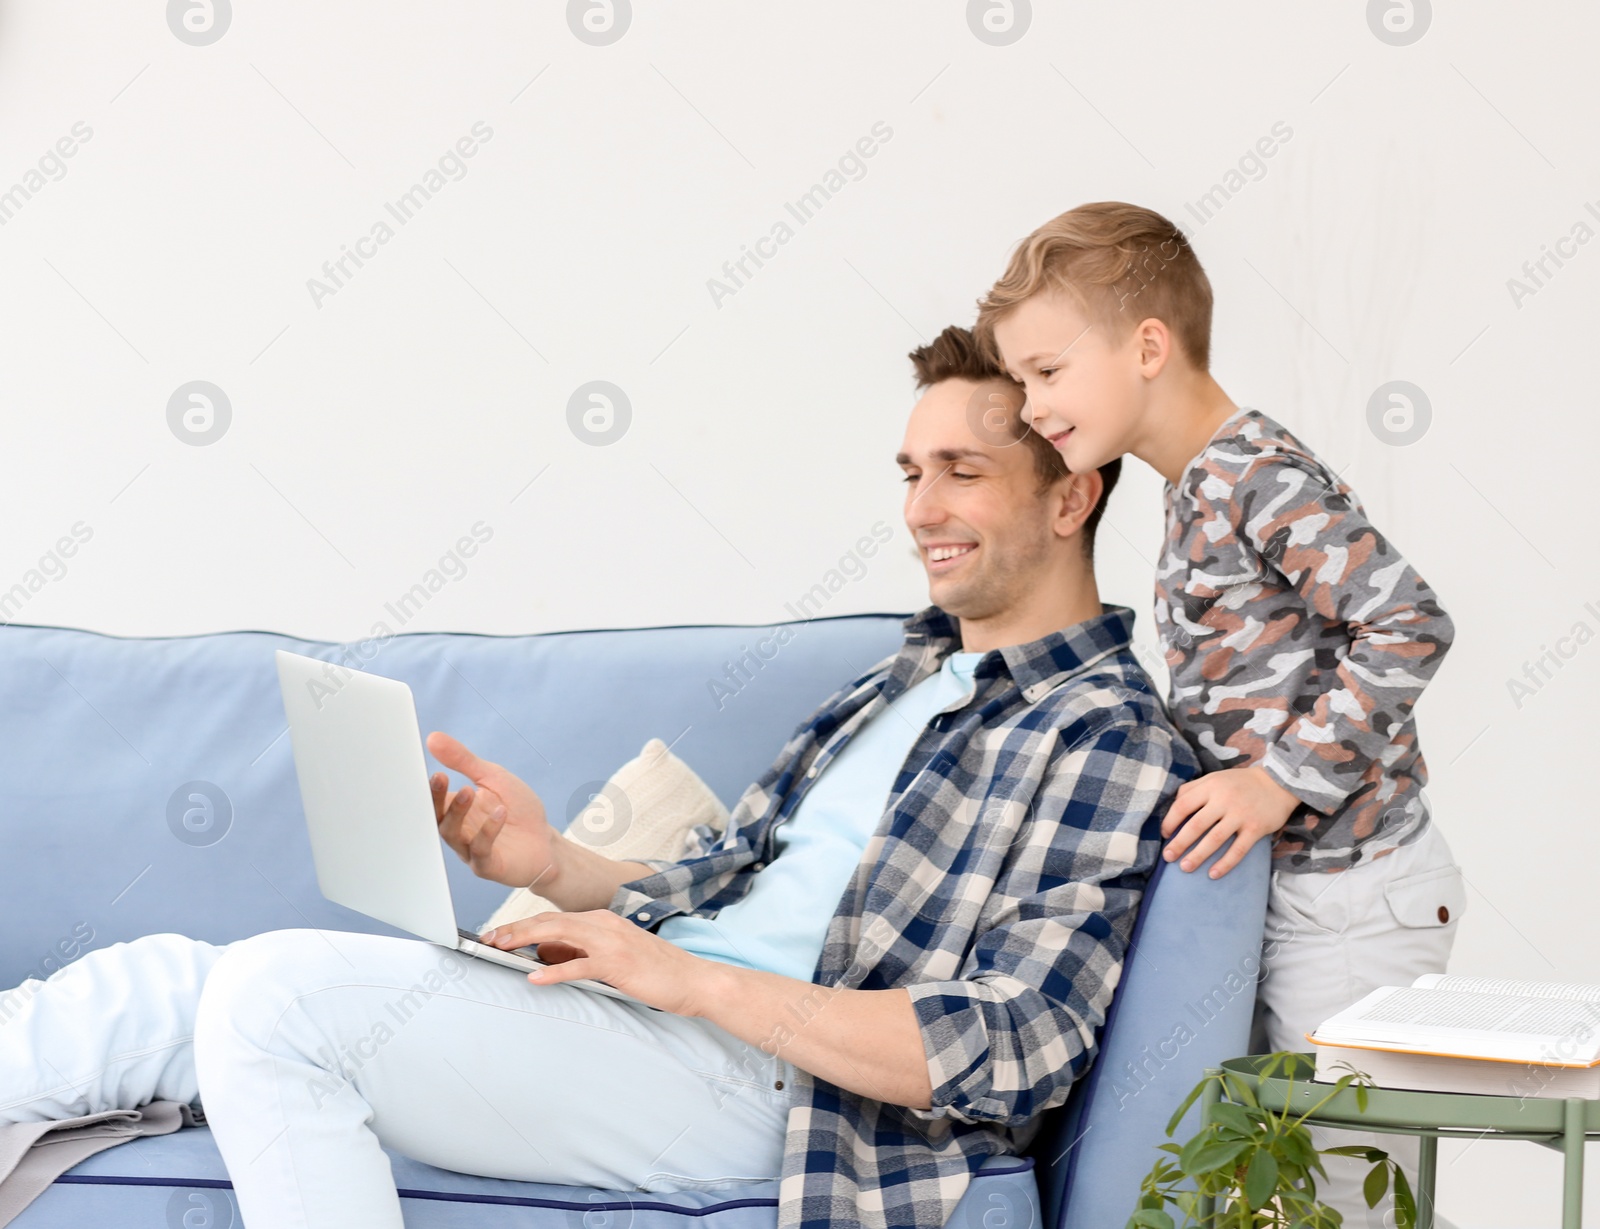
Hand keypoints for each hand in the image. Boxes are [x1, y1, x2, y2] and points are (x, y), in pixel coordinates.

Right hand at [426, 731, 558, 890]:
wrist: (546, 842)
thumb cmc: (518, 810)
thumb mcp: (493, 777)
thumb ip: (464, 760)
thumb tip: (434, 738)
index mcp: (456, 810)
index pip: (434, 799)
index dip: (430, 787)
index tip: (434, 770)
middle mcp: (458, 831)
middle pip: (437, 817)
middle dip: (437, 798)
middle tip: (441, 778)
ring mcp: (470, 850)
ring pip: (452, 834)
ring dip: (458, 812)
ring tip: (469, 791)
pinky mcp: (487, 866)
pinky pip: (480, 850)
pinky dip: (488, 830)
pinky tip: (500, 812)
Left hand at [477, 909, 722, 1017]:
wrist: (695, 979)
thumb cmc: (657, 970)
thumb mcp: (614, 956)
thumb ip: (583, 952)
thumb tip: (547, 956)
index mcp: (603, 920)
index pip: (554, 918)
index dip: (523, 924)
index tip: (499, 934)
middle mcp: (605, 924)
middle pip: (550, 921)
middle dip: (516, 928)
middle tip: (489, 938)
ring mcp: (612, 942)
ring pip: (560, 934)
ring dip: (526, 940)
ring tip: (501, 948)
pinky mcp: (618, 964)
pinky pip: (580, 966)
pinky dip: (555, 971)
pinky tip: (536, 978)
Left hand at [1160, 766, 1299, 878]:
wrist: (1278, 782)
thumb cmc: (1240, 782)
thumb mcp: (1214, 778)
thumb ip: (1193, 789)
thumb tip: (1172, 807)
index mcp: (1210, 786)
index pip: (1183, 805)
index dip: (1170, 821)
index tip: (1165, 834)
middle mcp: (1224, 800)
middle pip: (1196, 825)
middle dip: (1179, 843)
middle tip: (1168, 857)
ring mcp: (1240, 815)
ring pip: (1214, 839)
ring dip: (1198, 856)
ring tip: (1185, 868)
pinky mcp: (1256, 828)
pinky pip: (1238, 850)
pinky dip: (1225, 863)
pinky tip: (1213, 874)